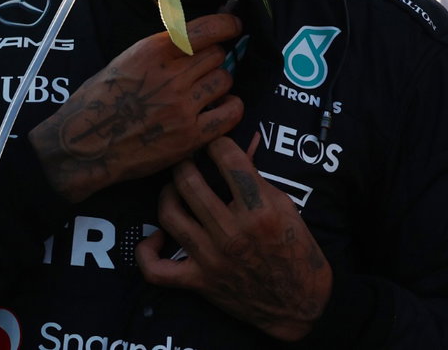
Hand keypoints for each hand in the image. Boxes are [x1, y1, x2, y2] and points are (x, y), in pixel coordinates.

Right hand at [29, 14, 242, 202]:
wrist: (86, 144)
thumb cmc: (98, 102)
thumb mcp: (124, 61)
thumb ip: (158, 50)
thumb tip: (188, 39)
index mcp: (153, 51)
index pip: (206, 29)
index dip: (226, 25)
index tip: (234, 25)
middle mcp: (171, 76)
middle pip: (217, 55)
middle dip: (213, 59)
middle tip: (201, 69)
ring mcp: (183, 106)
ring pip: (225, 81)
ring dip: (219, 83)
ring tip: (204, 92)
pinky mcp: (191, 135)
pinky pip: (230, 114)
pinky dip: (230, 108)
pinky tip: (220, 109)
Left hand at [136, 136, 331, 340]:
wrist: (300, 304)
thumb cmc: (297, 251)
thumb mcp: (287, 208)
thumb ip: (258, 178)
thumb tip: (241, 146)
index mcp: (260, 212)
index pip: (228, 160)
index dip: (217, 143)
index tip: (215, 144)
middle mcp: (233, 233)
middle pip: (189, 182)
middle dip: (184, 161)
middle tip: (187, 159)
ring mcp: (212, 259)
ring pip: (170, 215)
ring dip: (167, 193)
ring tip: (174, 188)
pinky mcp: (199, 282)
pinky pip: (156, 269)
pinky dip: (147, 252)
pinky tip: (155, 236)